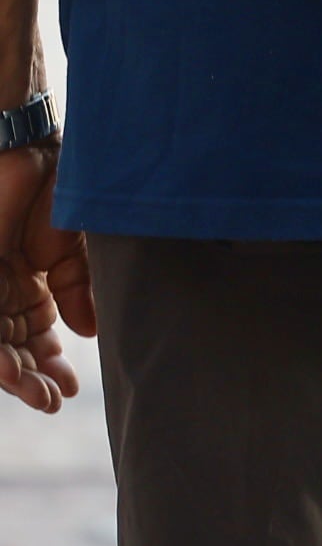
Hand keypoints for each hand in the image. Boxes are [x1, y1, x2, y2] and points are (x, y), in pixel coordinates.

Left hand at [0, 139, 94, 412]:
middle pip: (12, 347)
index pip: (37, 335)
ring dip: (14, 375)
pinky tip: (14, 375)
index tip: (71, 387)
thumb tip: (87, 331)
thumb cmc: (55, 185)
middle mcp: (3, 288)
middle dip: (33, 378)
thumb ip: (78, 289)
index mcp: (30, 280)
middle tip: (53, 399)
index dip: (51, 363)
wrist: (24, 146)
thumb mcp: (76, 246)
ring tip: (38, 396)